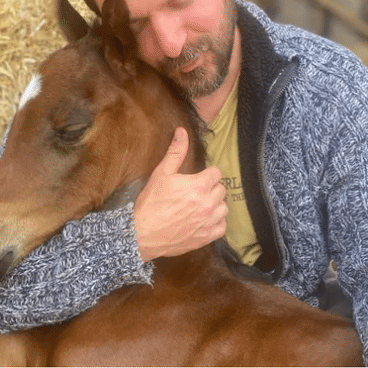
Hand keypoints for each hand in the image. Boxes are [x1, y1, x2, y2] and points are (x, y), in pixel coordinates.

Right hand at [133, 127, 227, 261]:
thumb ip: (176, 152)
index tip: (198, 179)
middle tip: (196, 192)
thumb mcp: (161, 174)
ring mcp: (209, 221)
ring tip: (201, 206)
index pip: (217, 173)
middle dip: (211, 188)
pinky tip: (204, 220)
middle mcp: (208, 203)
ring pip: (224, 207)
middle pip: (222, 189)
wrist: (142, 233)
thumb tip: (182, 131)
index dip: (207, 174)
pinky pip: (222, 226)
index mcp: (199, 185)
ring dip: (215, 205)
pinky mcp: (207, 237)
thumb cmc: (151, 202)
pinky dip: (216, 223)